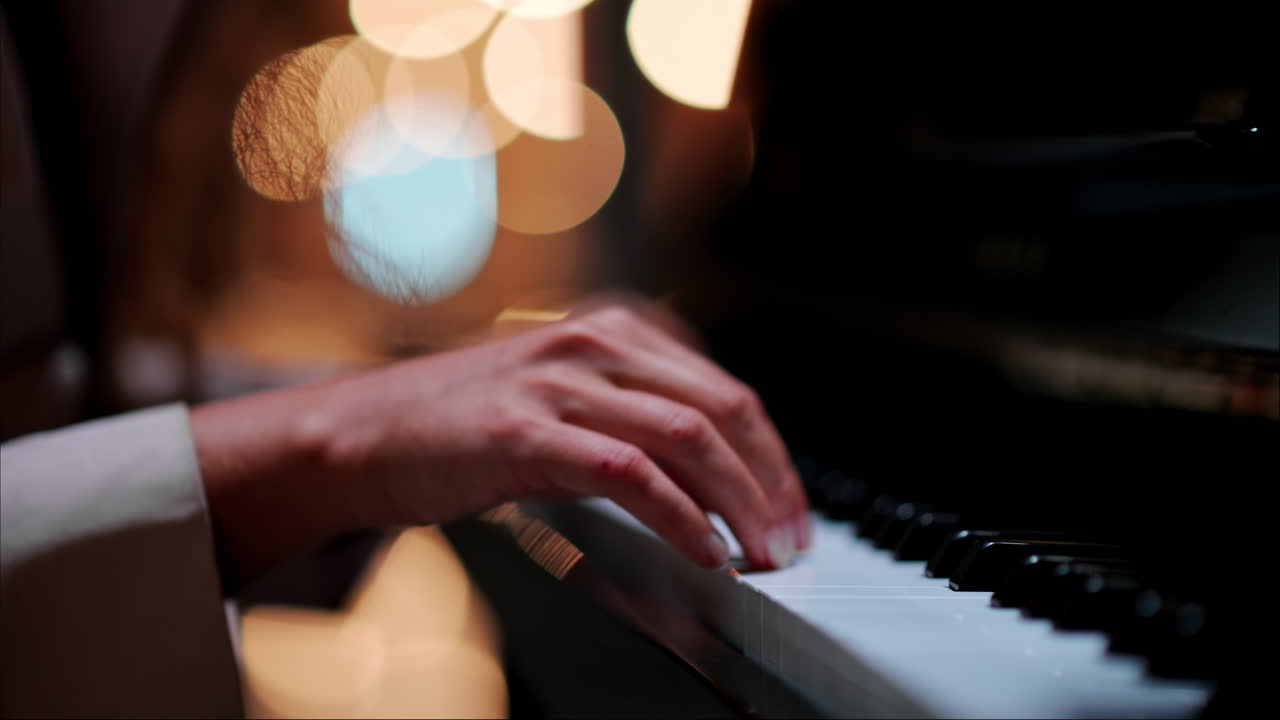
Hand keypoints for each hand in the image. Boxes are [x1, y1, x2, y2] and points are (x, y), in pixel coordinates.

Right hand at [194, 301, 809, 588]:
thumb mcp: (563, 398)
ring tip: (762, 555)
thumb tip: (710, 479)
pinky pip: (629, 472)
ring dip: (740, 503)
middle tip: (792, 540)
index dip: (772, 455)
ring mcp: (559, 381)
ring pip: (687, 436)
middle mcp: (594, 342)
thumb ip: (633, 417)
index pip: (724, 390)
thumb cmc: (462, 424)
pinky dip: (680, 516)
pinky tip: (703, 551)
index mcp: (613, 329)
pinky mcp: (525, 430)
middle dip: (772, 481)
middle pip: (722, 408)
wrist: (364, 433)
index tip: (790, 507)